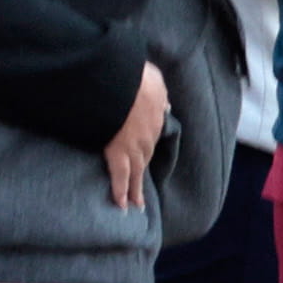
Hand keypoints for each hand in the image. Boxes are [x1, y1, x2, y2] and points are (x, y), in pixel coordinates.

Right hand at [105, 61, 170, 211]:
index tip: (144, 152)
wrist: (122, 84)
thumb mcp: (153, 77)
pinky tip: (122, 206)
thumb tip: (164, 103)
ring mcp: (134, 147)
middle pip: (145, 156)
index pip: (152, 133)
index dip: (147, 143)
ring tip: (135, 203)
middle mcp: (148, 135)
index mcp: (155, 115)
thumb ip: (158, 90)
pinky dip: (121, 192)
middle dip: (142, 170)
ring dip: (136, 188)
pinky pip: (120, 177)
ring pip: (136, 171)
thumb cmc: (135, 76)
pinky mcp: (118, 154)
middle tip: (141, 186)